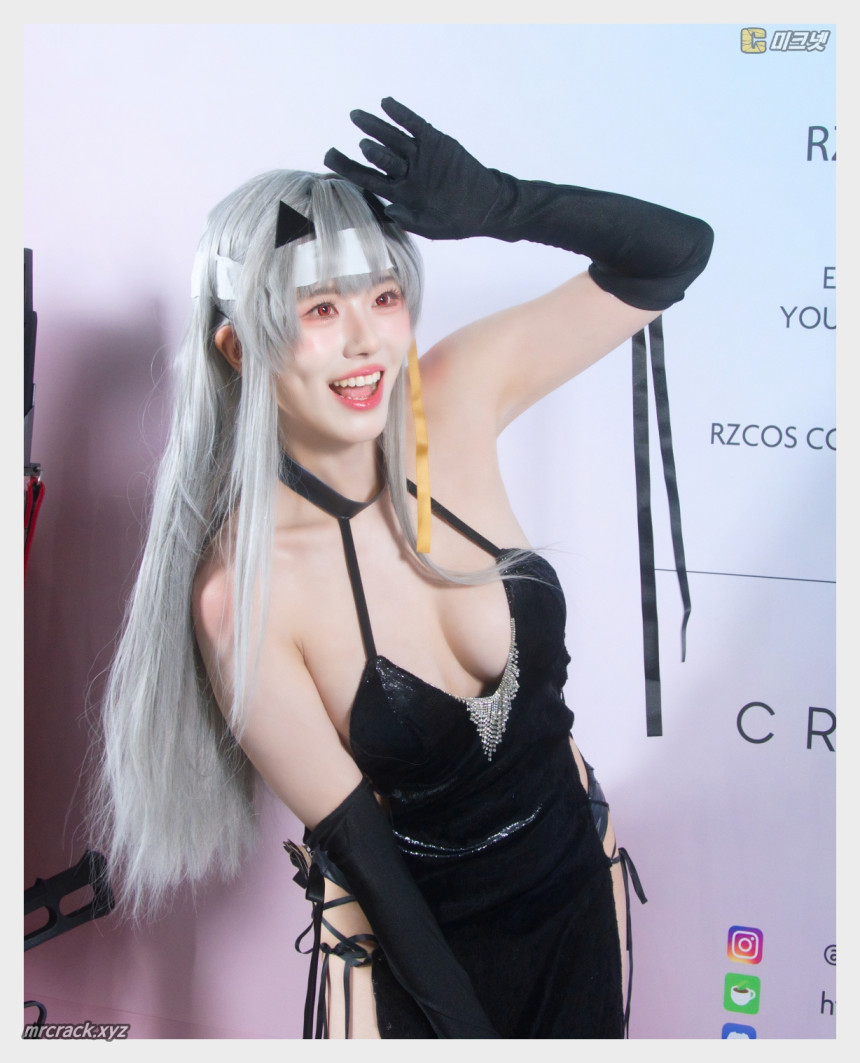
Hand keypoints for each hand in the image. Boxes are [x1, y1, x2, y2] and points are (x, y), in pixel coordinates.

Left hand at [324, 98, 509, 240]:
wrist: (486, 204)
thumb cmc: (458, 220)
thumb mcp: (432, 227)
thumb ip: (410, 220)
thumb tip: (389, 211)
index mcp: (401, 193)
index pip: (368, 179)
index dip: (348, 169)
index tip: (329, 160)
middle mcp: (407, 172)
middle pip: (376, 157)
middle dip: (356, 152)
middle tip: (333, 147)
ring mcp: (420, 155)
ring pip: (392, 137)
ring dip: (374, 126)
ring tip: (356, 116)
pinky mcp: (435, 142)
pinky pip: (415, 125)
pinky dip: (401, 114)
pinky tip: (386, 104)